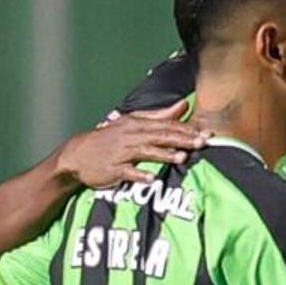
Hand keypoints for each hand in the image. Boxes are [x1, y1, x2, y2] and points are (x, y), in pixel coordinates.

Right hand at [58, 110, 205, 186]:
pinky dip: (139, 175)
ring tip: (182, 158)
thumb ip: (160, 116)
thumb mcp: (133, 123)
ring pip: (145, 152)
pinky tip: (152, 178)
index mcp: (137, 124)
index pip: (166, 125)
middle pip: (160, 136)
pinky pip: (127, 172)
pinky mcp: (112, 169)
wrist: (78, 154)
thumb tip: (184, 106)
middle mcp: (130, 136)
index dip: (187, 129)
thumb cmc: (110, 138)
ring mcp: (121, 152)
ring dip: (163, 155)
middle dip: (182, 140)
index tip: (207, 133)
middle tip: (202, 143)